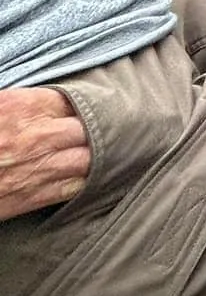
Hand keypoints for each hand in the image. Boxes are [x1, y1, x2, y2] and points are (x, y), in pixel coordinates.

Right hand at [0, 89, 90, 219]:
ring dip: (96, 154)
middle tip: (104, 126)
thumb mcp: (1, 106)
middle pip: (89, 128)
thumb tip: (48, 100)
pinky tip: (86, 174)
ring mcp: (38, 168)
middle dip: (97, 127)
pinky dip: (83, 180)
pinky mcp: (32, 197)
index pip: (73, 99)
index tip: (86, 104)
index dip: (82, 102)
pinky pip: (72, 188)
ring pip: (88, 159)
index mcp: (23, 107)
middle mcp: (38, 136)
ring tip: (101, 150)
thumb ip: (23, 100)